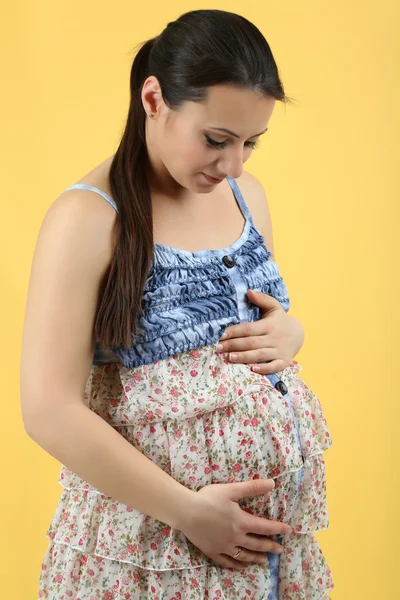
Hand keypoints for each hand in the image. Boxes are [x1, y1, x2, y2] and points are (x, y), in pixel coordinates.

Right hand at [178, 479, 292, 569]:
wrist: (185, 511)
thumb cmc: (208, 498)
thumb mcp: (231, 489)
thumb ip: (252, 487)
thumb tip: (272, 484)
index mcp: (242, 521)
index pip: (265, 527)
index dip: (278, 529)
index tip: (289, 531)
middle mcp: (236, 537)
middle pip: (257, 544)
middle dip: (271, 546)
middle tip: (280, 549)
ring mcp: (224, 547)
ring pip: (245, 555)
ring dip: (256, 558)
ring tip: (265, 561)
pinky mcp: (213, 552)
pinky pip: (228, 562)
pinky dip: (237, 565)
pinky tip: (241, 565)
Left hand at [216, 290, 304, 374]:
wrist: (299, 334)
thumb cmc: (280, 320)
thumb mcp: (274, 307)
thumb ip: (262, 299)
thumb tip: (249, 292)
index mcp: (269, 325)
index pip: (249, 328)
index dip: (234, 331)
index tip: (221, 334)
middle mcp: (274, 338)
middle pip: (251, 343)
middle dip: (233, 345)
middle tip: (218, 348)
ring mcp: (279, 351)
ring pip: (260, 355)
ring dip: (244, 357)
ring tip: (229, 358)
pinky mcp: (284, 361)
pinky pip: (274, 366)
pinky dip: (264, 369)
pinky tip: (252, 369)